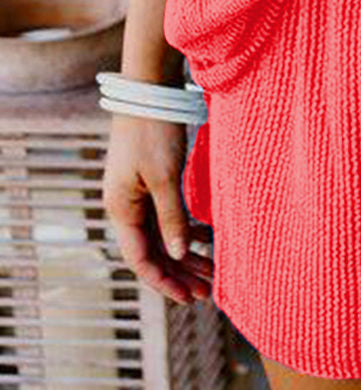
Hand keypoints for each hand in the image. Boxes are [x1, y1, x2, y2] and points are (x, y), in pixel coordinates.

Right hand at [102, 111, 214, 304]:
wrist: (148, 92)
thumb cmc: (153, 131)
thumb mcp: (164, 176)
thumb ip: (172, 216)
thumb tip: (179, 253)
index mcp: (121, 209)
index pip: (140, 259)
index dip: (163, 282)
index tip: (187, 298)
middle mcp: (125, 207)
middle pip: (152, 251)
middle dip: (179, 273)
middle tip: (206, 293)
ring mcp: (136, 196)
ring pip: (161, 236)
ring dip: (184, 255)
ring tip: (210, 273)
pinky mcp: (150, 183)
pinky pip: (166, 218)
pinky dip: (184, 231)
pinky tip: (205, 240)